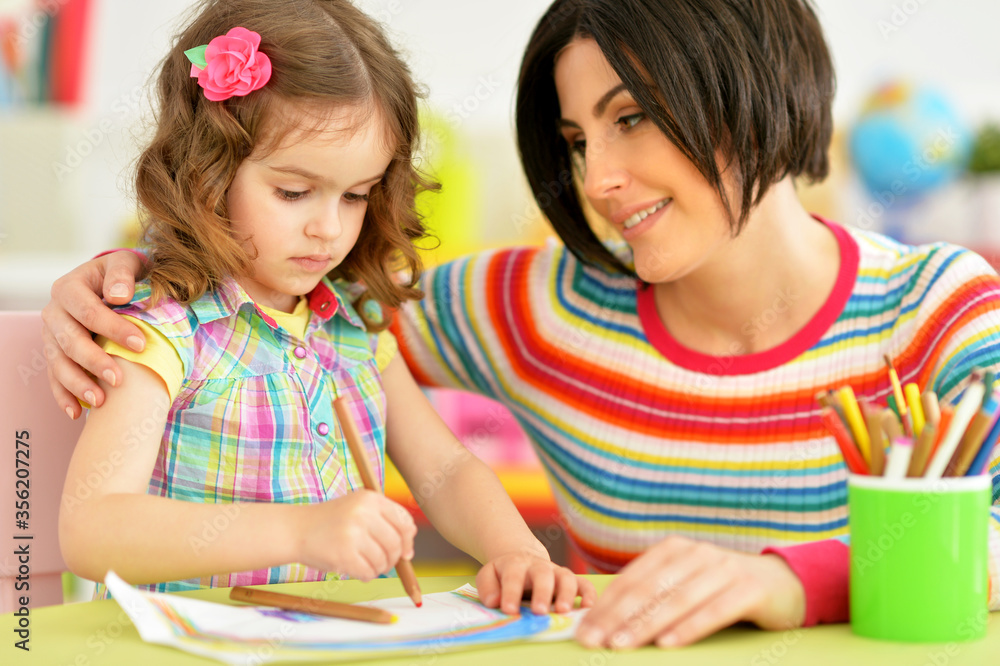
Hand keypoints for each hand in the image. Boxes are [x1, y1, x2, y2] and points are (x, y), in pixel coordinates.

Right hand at [42, 251, 144, 417]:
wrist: (113, 283)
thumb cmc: (123, 275)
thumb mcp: (126, 263)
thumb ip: (122, 274)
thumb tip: (119, 294)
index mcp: (69, 288)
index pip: (88, 311)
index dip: (113, 328)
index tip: (140, 344)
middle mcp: (54, 312)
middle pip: (69, 340)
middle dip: (94, 361)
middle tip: (118, 379)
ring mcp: (51, 335)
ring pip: (58, 363)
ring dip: (78, 383)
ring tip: (100, 401)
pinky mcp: (55, 354)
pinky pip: (55, 377)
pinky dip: (64, 396)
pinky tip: (77, 412)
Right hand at [296, 490, 416, 581]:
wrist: (296, 529)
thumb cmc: (332, 522)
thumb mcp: (359, 509)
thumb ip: (386, 522)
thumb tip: (409, 550)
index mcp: (370, 498)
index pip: (404, 522)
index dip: (408, 540)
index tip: (405, 552)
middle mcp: (363, 513)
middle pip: (396, 543)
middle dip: (394, 558)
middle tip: (384, 563)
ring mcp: (353, 534)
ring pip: (383, 560)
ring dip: (379, 568)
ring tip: (367, 564)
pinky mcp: (344, 555)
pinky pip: (368, 572)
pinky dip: (366, 575)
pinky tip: (357, 570)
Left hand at [476, 550, 595, 614]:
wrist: (521, 560)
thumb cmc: (504, 574)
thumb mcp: (489, 575)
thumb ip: (488, 587)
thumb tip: (494, 602)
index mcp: (516, 564)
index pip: (513, 575)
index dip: (511, 592)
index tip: (509, 610)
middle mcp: (538, 566)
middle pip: (543, 574)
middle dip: (542, 592)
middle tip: (539, 611)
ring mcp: (556, 572)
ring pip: (566, 577)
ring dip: (566, 594)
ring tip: (563, 611)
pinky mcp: (570, 580)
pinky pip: (584, 583)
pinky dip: (589, 594)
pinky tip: (588, 607)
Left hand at [575, 536, 804, 648]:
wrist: (785, 583)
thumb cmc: (724, 588)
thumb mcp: (687, 583)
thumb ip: (654, 595)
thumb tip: (608, 620)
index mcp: (674, 550)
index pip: (632, 580)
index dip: (605, 606)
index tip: (583, 631)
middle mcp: (696, 554)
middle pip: (649, 590)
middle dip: (616, 618)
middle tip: (593, 642)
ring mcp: (723, 569)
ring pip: (677, 600)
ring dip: (646, 625)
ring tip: (622, 645)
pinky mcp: (749, 589)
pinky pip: (713, 611)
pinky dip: (688, 628)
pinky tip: (668, 644)